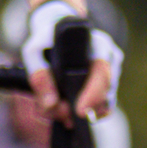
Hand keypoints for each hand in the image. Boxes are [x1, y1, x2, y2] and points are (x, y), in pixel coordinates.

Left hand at [16, 0, 119, 122]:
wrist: (57, 31)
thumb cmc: (46, 39)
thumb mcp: (34, 50)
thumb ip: (38, 74)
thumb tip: (50, 105)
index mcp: (98, 44)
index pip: (102, 71)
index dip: (93, 94)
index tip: (80, 111)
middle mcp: (110, 59)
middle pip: (105, 94)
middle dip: (81, 110)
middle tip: (60, 116)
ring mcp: (112, 75)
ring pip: (103, 105)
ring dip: (80, 114)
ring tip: (56, 112)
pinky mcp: (107, 88)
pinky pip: (100, 108)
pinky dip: (82, 114)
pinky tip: (65, 114)